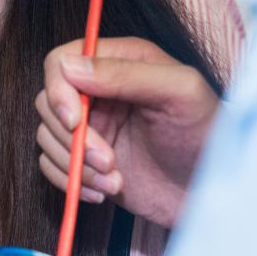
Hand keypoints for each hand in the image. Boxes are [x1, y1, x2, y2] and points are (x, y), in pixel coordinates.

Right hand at [36, 37, 220, 226]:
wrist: (210, 194)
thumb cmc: (205, 137)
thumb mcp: (179, 92)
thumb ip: (127, 73)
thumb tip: (70, 66)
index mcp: (120, 62)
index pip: (61, 61)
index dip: (59, 90)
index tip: (74, 121)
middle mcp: (98, 91)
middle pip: (47, 102)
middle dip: (72, 137)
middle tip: (108, 161)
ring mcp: (89, 126)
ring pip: (46, 136)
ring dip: (75, 165)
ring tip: (114, 180)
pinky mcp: (82, 159)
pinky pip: (50, 166)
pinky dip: (71, 182)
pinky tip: (104, 191)